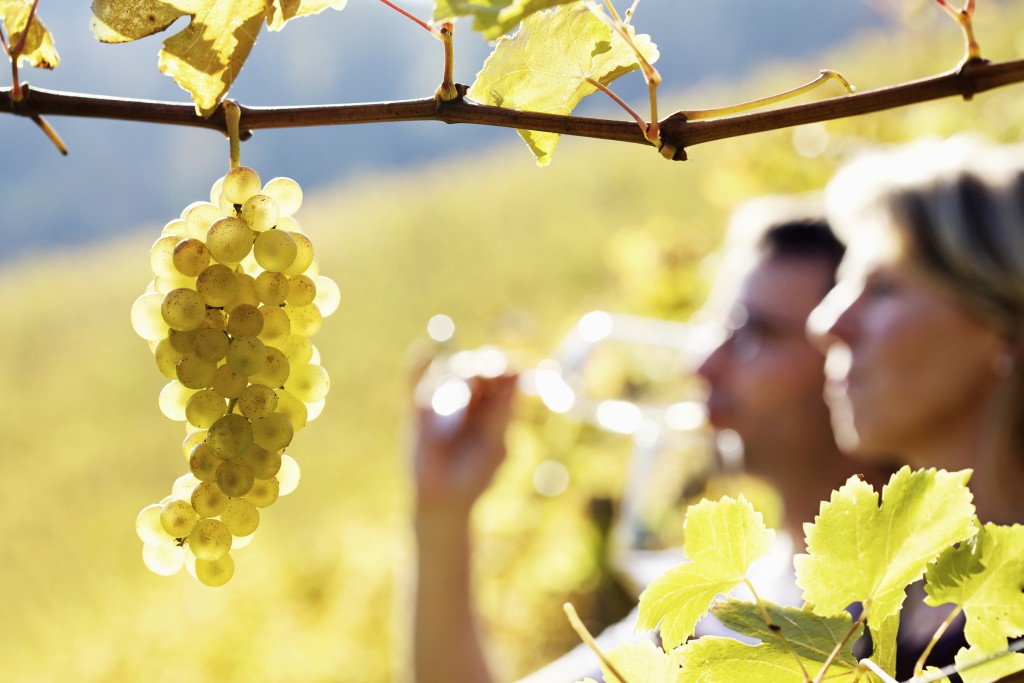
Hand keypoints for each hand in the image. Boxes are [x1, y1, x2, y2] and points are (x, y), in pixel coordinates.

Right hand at [413, 372, 517, 517]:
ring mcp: (443, 399)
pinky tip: (423, 352)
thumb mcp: (494, 448)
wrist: (443, 500)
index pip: (503, 374)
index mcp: (496, 404)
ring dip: (455, 379)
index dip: (506, 367)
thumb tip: (518, 382)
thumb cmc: (475, 475)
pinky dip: (418, 365)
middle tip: (483, 376)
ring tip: (452, 406)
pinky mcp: (417, 407)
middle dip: (480, 369)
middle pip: (477, 368)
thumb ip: (501, 417)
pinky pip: (415, 379)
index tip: (509, 369)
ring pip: (450, 372)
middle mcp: (470, 396)